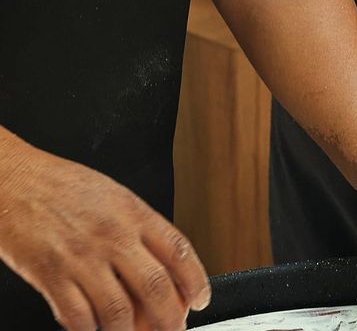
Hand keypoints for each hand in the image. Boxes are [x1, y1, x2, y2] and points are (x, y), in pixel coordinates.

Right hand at [0, 134, 209, 330]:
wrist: (16, 178)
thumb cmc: (60, 184)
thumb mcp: (112, 195)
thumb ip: (136, 227)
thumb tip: (158, 262)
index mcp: (132, 212)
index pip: (179, 250)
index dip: (196, 280)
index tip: (200, 298)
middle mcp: (113, 234)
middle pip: (156, 286)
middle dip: (171, 317)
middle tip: (174, 329)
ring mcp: (82, 257)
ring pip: (119, 311)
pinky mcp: (50, 275)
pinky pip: (78, 318)